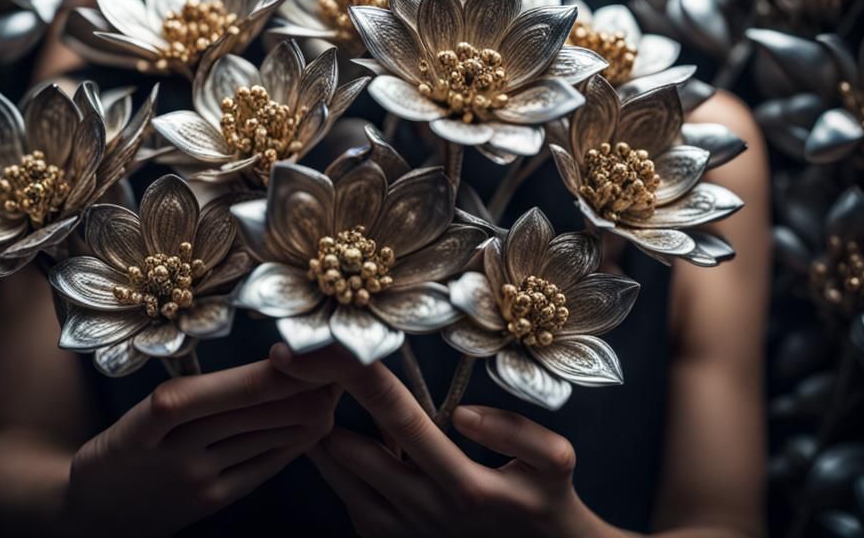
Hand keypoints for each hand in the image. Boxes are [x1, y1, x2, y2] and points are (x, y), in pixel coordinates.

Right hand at [62, 357, 340, 536]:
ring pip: (273, 437)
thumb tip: (283, 363)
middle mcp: (184, 447)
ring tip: (338, 384)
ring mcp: (199, 480)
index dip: (287, 369)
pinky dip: (295, 442)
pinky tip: (316, 424)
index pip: (242, 386)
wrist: (89, 508)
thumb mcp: (155, 403)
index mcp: (166, 408)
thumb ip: (214, 390)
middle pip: (266, 411)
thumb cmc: (128, 440)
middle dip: (311, 385)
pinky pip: (265, 467)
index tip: (319, 347)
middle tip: (345, 359)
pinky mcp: (211, 504)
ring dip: (312, 410)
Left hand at [270, 343, 600, 537]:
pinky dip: (339, 460)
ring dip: (326, 432)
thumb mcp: (555, 462)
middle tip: (308, 361)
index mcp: (462, 484)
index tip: (326, 345)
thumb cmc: (544, 501)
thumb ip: (516, 431)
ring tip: (325, 390)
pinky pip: (346, 494)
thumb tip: (462, 413)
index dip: (358, 376)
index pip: (399, 414)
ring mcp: (399, 533)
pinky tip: (351, 432)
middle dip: (323, 404)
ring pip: (337, 476)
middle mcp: (422, 512)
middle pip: (346, 450)